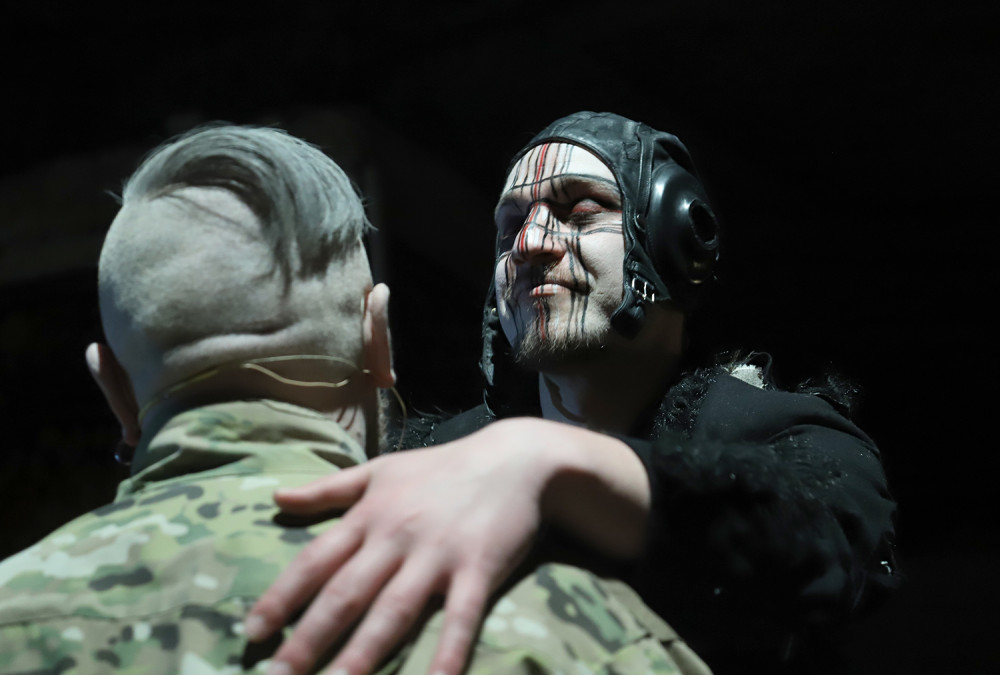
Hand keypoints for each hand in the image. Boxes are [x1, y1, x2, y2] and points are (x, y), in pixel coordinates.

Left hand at [246, 421, 553, 674]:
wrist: (514, 458)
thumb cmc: (441, 468)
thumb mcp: (380, 471)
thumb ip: (328, 489)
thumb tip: (276, 497)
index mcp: (370, 515)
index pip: (315, 560)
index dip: (281, 597)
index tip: (251, 633)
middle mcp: (397, 537)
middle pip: (346, 594)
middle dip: (308, 639)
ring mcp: (438, 556)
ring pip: (393, 612)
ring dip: (362, 655)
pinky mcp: (478, 570)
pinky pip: (460, 619)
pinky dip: (447, 654)